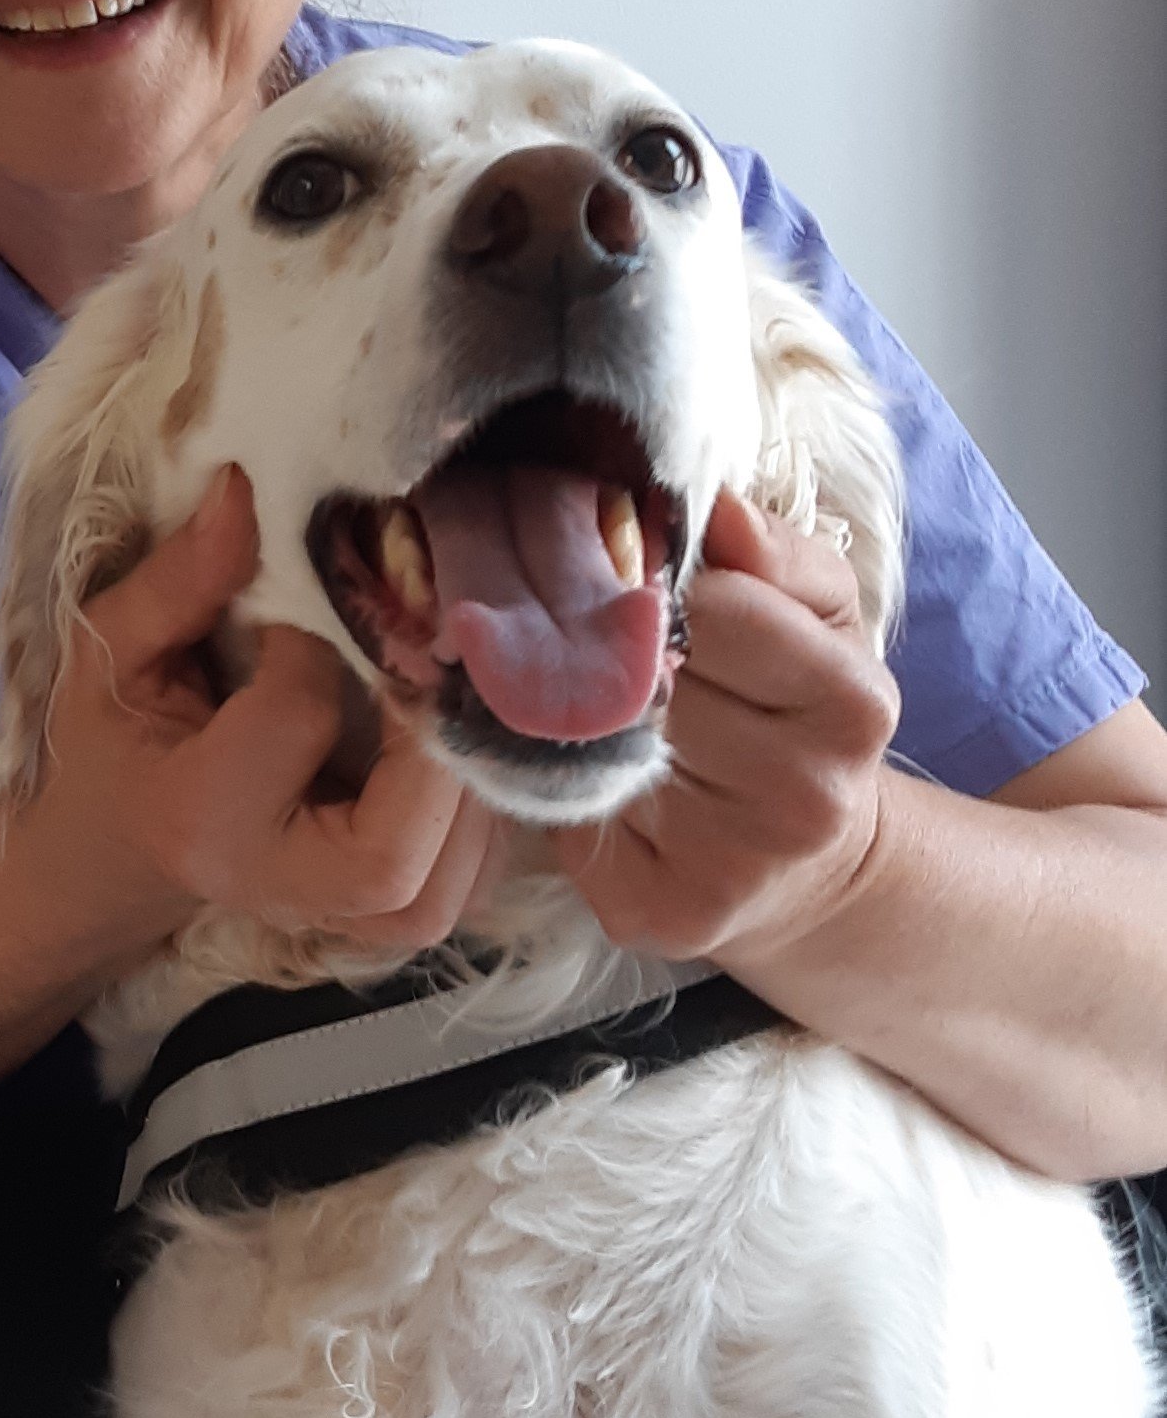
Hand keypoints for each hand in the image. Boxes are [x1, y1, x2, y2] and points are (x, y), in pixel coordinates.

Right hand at [32, 466, 506, 953]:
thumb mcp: (113, 647)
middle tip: (430, 658)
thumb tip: (247, 485)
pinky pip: (463, 888)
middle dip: (434, 750)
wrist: (110, 843)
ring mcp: (333, 918)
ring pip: (447, 892)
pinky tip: (454, 743)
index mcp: (197, 814)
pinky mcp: (379, 919)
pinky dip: (479, 819)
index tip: (304, 596)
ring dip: (470, 789)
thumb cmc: (115, 735)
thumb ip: (180, 578)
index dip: (316, 637)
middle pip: (392, 860)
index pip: (296, 718)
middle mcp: (273, 885)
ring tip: (450, 696)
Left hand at [547, 490, 900, 965]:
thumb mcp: (821, 614)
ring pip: (597, 742)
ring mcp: (731, 865)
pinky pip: (568, 819)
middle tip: (614, 652)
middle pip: (647, 677)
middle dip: (616, 654)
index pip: (713, 607)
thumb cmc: (802, 710)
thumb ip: (775, 549)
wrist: (815, 867)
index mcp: (851, 702)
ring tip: (609, 712)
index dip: (661, 587)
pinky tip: (599, 782)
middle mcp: (804, 794)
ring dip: (583, 717)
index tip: (642, 588)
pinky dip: (566, 790)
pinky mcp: (660, 915)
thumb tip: (711, 503)